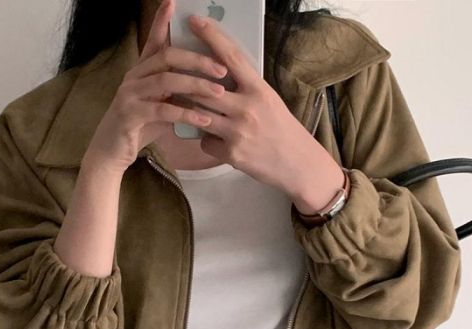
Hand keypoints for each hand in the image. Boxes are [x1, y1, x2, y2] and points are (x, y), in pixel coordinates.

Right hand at [84, 0, 227, 174]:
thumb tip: (206, 85)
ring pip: (166, 81)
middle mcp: (134, 77)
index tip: (174, 3)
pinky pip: (162, 110)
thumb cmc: (139, 128)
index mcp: (141, 71)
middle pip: (167, 57)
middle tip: (222, 69)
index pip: (155, 41)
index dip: (162, 21)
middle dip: (197, 61)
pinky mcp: (130, 115)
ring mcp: (130, 94)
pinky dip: (185, 114)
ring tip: (218, 93)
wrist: (111, 153)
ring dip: (196, 85)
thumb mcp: (160, 105)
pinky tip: (203, 119)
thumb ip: (176, 92)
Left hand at [177, 13, 344, 205]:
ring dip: (192, 110)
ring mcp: (237, 132)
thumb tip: (220, 72)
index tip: (195, 21)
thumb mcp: (269, 101)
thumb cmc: (282, 130)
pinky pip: (205, 142)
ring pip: (199, 114)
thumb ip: (246, 87)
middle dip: (187, 82)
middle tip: (174, 75)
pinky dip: (207, 140)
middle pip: (205, 88)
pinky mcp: (231, 154)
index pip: (230, 57)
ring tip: (190, 107)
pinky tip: (217, 142)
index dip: (211, 37)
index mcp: (259, 90)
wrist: (297, 164)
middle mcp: (247, 108)